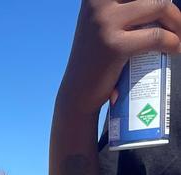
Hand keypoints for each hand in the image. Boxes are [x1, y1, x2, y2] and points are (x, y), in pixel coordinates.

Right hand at [60, 0, 180, 114]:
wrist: (77, 92)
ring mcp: (105, 23)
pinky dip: (173, 42)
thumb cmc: (96, 56)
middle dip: (170, 8)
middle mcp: (98, 3)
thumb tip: (157, 3)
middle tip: (177, 23)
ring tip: (179, 35)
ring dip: (177, 21)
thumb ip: (121, 7)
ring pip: (159, 6)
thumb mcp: (102, 21)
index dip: (157, 0)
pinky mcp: (114, 46)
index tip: (163, 9)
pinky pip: (156, 36)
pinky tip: (176, 48)